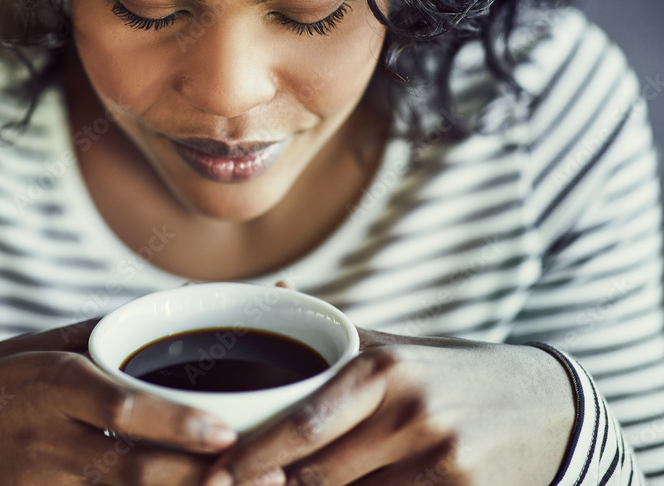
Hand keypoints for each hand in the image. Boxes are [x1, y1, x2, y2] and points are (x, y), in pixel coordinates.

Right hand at [0, 318, 236, 484]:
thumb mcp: (38, 346)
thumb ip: (112, 331)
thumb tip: (188, 300)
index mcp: (51, 385)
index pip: (121, 407)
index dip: (176, 425)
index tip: (227, 432)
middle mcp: (48, 440)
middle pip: (132, 470)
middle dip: (194, 478)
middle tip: (257, 475)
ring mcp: (40, 484)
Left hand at [203, 329, 575, 485]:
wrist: (543, 405)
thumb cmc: (446, 375)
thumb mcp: (393, 347)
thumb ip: (331, 332)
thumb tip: (271, 291)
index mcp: (381, 369)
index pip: (302, 424)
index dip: (253, 457)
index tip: (214, 474)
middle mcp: (410, 412)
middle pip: (319, 474)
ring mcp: (441, 457)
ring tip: (282, 485)